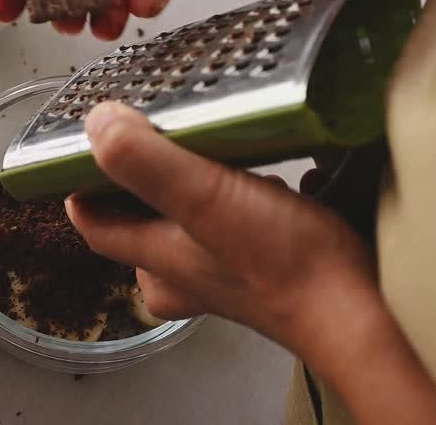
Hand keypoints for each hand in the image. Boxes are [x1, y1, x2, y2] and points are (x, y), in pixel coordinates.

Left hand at [64, 102, 372, 356]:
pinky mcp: (272, 267)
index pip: (96, 225)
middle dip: (140, 186)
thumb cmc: (283, 266)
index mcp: (159, 257)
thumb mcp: (204, 197)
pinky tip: (276, 180)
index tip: (72, 154)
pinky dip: (251, 203)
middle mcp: (187, 272)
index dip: (79, 189)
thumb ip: (146, 161)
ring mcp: (229, 274)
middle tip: (149, 141)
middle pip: (142, 228)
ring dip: (198, 191)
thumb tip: (96, 125)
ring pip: (193, 228)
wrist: (362, 310)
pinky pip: (244, 230)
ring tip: (211, 152)